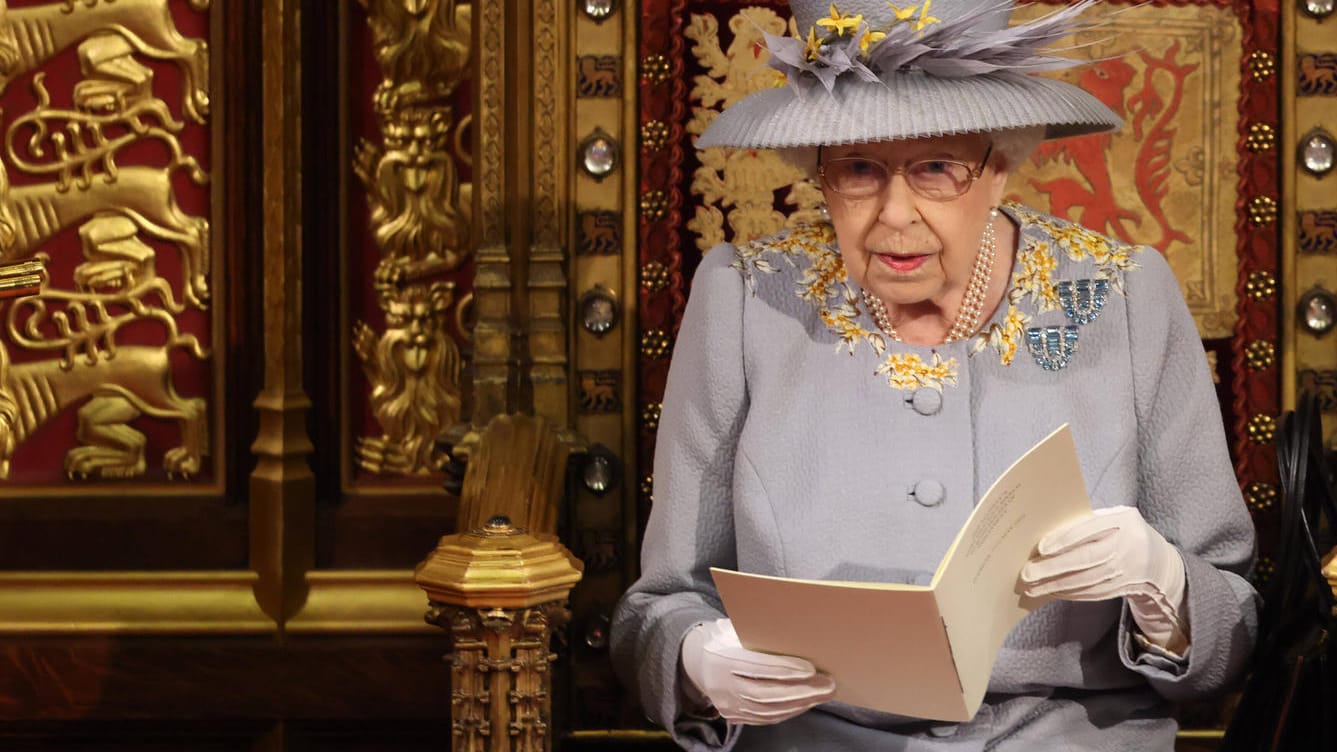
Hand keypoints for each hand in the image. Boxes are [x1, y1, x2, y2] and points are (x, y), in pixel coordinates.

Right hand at [680, 618, 835, 724]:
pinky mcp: (733, 715)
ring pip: (767, 709)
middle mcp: (721, 684)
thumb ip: (756, 633)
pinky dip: (788, 711)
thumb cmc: (724, 639)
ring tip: (823, 694)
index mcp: (720, 658)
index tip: (811, 668)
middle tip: (828, 684)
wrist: (695, 661)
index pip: (756, 667)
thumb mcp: (733, 629)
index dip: (785, 669)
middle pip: (766, 693)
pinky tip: (805, 703)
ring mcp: (727, 703)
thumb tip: (795, 632)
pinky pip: (764, 718)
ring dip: (800, 703)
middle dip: (801, 690)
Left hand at [1020, 506, 1188, 652]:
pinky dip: (1069, 593)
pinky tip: (1051, 592)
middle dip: (1054, 567)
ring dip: (1056, 585)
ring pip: (1086, 580)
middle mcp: (1127, 546)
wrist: (1158, 560)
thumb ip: (1087, 521)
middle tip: (1027, 572)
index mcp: (1123, 521)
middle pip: (1086, 559)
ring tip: (1032, 587)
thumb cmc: (1123, 531)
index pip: (1091, 529)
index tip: (1041, 548)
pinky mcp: (1121, 588)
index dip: (1065, 539)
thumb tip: (1048, 531)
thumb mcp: (1114, 517)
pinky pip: (1091, 592)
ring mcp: (1126, 570)